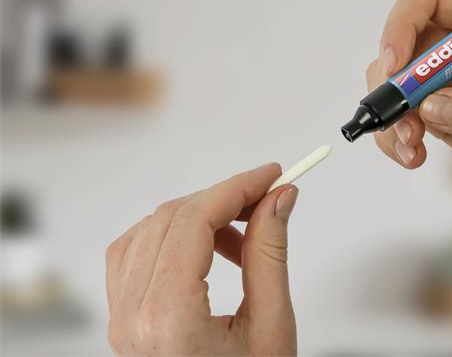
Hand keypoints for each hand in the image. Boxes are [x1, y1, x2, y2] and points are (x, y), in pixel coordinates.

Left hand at [105, 163, 297, 355]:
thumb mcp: (271, 326)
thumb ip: (270, 253)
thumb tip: (279, 199)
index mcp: (169, 319)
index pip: (194, 221)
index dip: (236, 187)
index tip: (271, 176)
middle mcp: (134, 316)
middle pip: (171, 218)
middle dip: (223, 197)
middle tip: (266, 197)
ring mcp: (122, 317)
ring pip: (150, 229)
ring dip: (199, 216)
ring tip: (241, 234)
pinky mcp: (123, 316)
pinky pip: (136, 251)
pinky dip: (173, 235)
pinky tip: (205, 247)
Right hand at [367, 0, 451, 207]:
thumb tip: (431, 106)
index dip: (402, 23)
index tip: (394, 66)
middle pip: (401, 43)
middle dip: (391, 83)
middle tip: (401, 122)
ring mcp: (448, 81)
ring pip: (393, 83)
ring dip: (391, 116)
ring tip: (411, 148)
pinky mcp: (439, 113)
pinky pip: (399, 116)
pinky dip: (394, 137)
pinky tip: (413, 158)